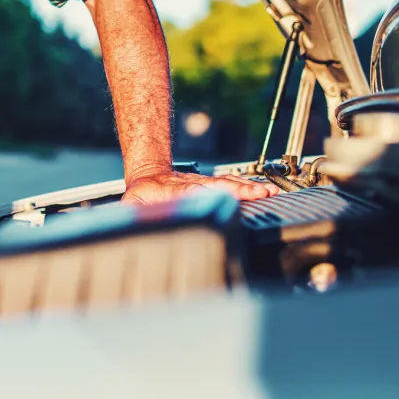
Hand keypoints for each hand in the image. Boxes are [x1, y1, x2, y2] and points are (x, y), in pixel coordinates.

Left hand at [122, 170, 275, 205]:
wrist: (148, 175)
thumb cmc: (140, 196)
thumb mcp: (131, 205)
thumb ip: (133, 214)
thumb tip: (134, 223)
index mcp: (173, 191)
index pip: (193, 192)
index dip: (210, 194)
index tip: (227, 196)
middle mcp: (192, 185)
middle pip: (218, 185)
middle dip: (240, 190)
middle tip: (260, 194)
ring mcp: (203, 183)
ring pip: (228, 183)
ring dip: (248, 188)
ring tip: (268, 192)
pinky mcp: (212, 185)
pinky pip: (231, 184)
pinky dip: (249, 187)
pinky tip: (265, 190)